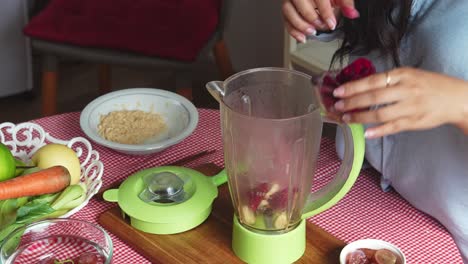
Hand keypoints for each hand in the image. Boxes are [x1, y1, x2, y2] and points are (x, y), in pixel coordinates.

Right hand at [282, 0, 358, 42]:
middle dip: (311, 17)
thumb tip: (352, 13)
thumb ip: (345, 2)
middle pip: (299, 2)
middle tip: (322, 26)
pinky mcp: (287, 8)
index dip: (325, 12)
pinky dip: (293, 31)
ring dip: (300, 25)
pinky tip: (302, 38)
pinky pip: (285, 20)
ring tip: (312, 32)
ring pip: (288, 11)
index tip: (331, 23)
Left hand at [332, 67, 467, 137]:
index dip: (353, 87)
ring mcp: (410, 107)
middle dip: (352, 102)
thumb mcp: (409, 75)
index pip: (373, 81)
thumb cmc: (429, 85)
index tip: (337, 92)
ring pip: (380, 114)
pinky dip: (378, 131)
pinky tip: (365, 133)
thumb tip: (359, 86)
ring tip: (346, 119)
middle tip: (336, 106)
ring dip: (360, 117)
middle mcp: (406, 90)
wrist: (457, 98)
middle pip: (373, 97)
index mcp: (402, 75)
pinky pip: (392, 127)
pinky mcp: (414, 122)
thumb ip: (388, 80)